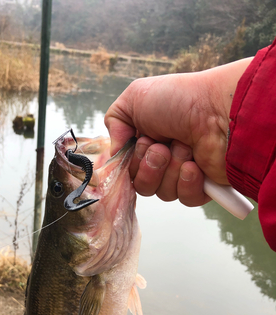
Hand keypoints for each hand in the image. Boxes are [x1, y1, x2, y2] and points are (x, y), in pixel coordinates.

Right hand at [105, 58, 252, 205]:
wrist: (219, 109)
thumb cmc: (180, 98)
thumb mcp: (134, 98)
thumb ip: (114, 122)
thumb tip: (114, 153)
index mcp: (148, 139)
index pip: (127, 167)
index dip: (129, 162)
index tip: (139, 144)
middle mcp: (164, 157)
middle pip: (140, 184)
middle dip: (148, 165)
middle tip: (163, 146)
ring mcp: (183, 172)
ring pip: (161, 192)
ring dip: (169, 169)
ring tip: (184, 148)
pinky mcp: (203, 186)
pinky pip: (184, 199)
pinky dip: (186, 182)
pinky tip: (194, 166)